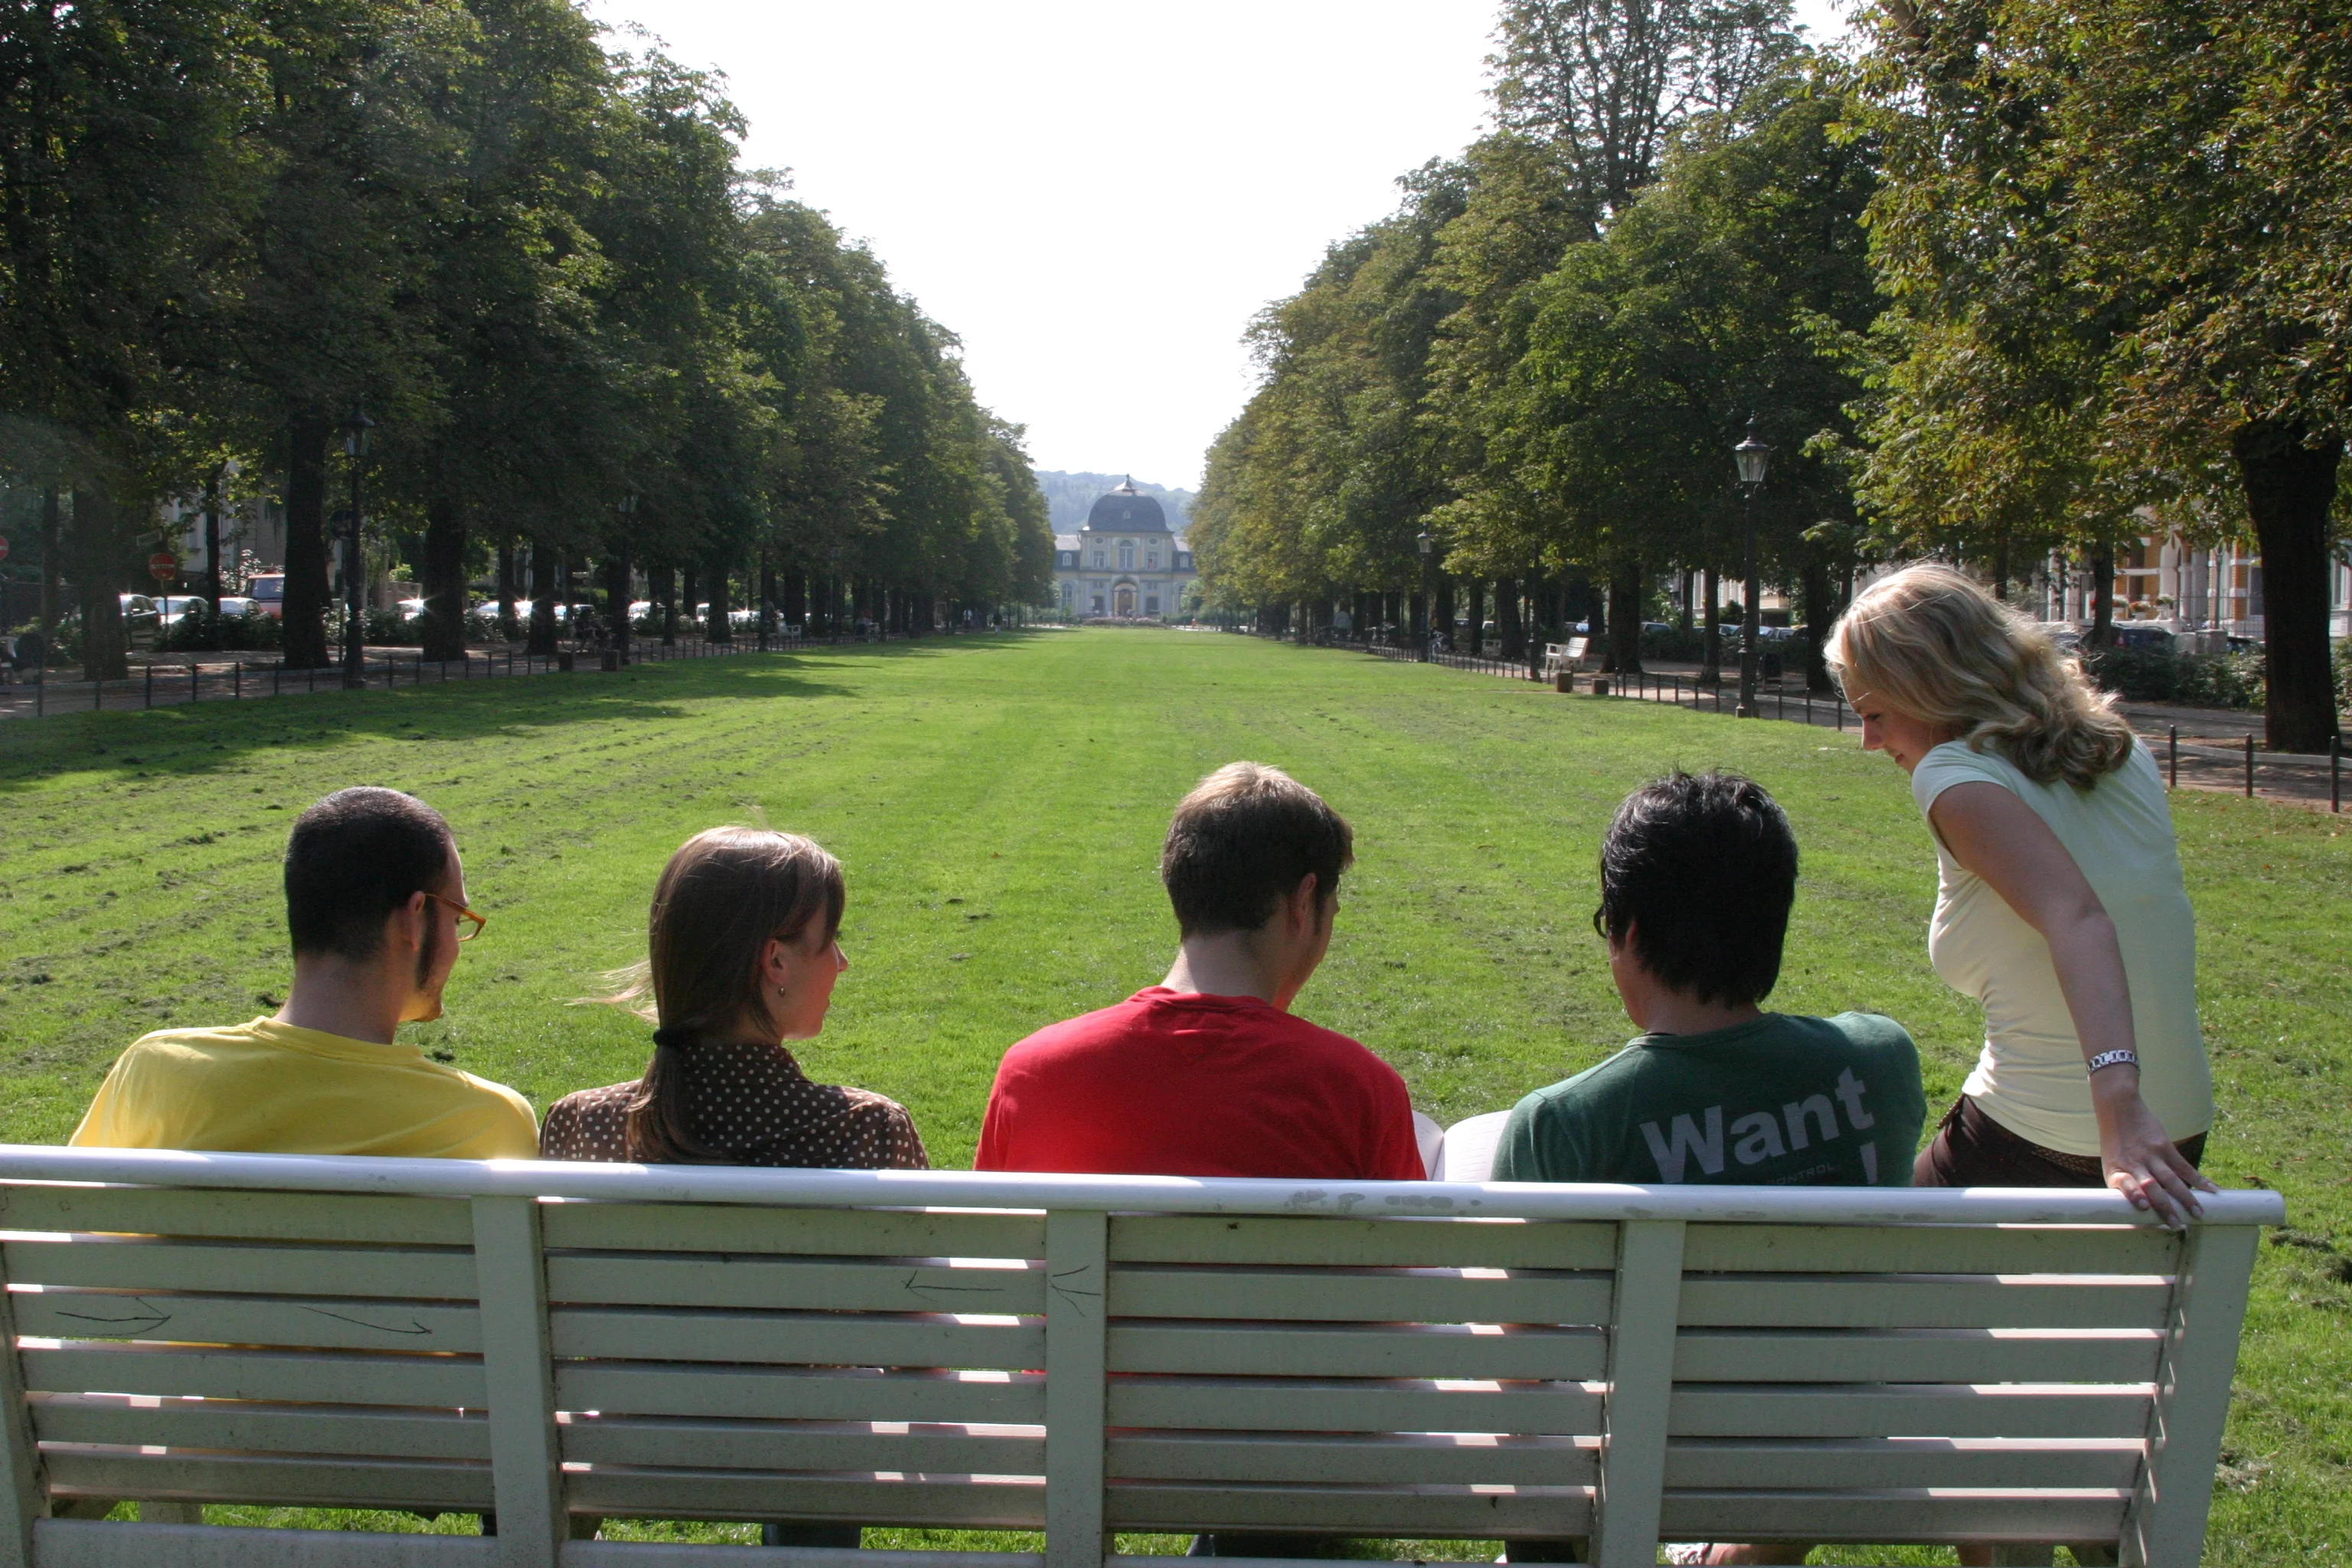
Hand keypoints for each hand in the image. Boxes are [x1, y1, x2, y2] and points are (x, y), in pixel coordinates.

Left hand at [2091, 1069, 2215, 1227]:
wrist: (2118, 1111)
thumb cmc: (2116, 1146)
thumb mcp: (2111, 1166)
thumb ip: (2124, 1187)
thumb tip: (2141, 1211)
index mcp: (2116, 1171)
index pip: (2124, 1186)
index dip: (2134, 1195)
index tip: (2145, 1207)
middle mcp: (2134, 1163)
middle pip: (2151, 1186)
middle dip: (2164, 1206)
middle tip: (2176, 1224)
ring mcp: (2151, 1155)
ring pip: (2171, 1178)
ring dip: (2185, 1197)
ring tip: (2198, 1214)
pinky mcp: (2165, 1147)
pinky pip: (2184, 1167)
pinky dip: (2199, 1179)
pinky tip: (2212, 1190)